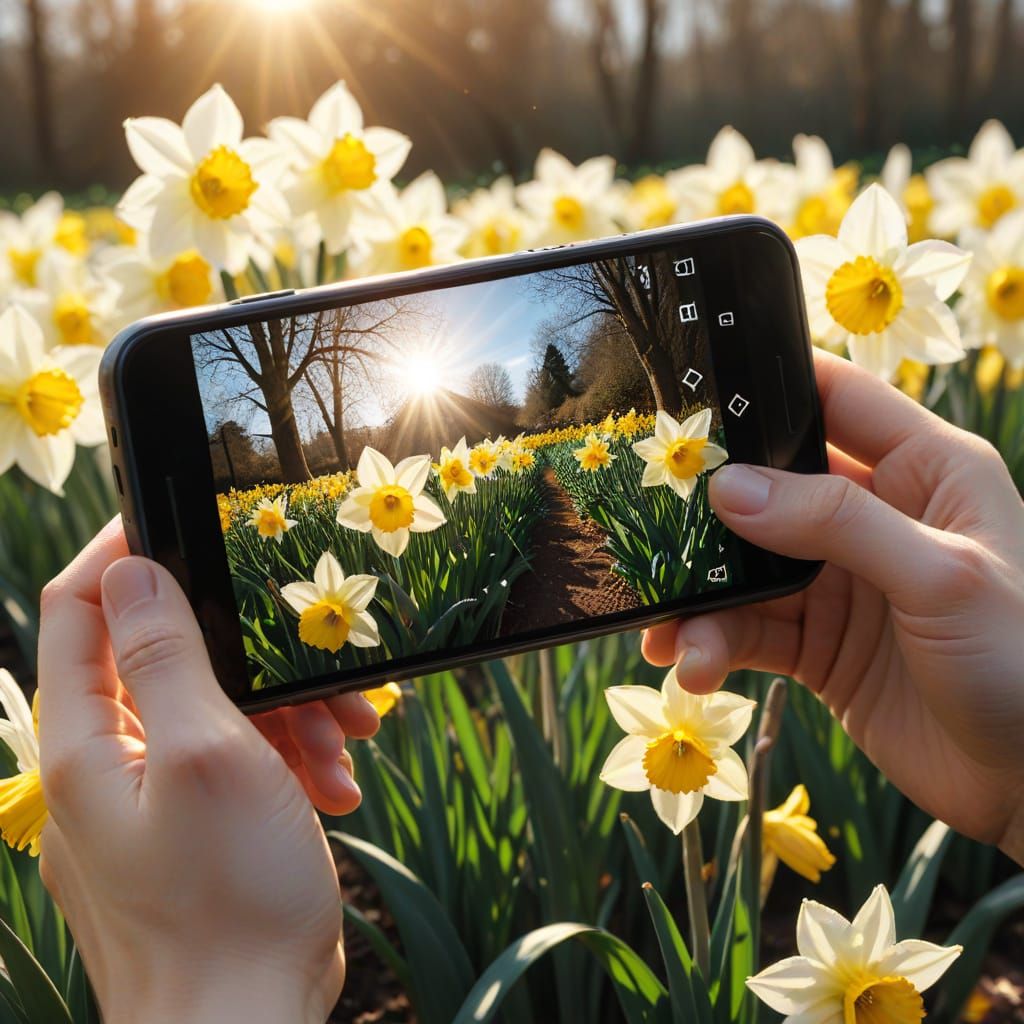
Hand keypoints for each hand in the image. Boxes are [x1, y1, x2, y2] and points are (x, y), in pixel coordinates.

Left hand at [37, 522, 375, 1022]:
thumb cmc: (225, 902)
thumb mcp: (208, 755)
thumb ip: (164, 657)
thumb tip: (129, 569)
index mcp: (85, 739)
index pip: (81, 607)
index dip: (127, 552)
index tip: (191, 522)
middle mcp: (108, 758)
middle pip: (173, 657)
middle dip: (254, 656)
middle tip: (321, 670)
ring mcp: (153, 792)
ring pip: (219, 707)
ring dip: (289, 715)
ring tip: (346, 744)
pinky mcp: (195, 820)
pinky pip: (239, 757)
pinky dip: (288, 759)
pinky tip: (334, 786)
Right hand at [643, 348, 1023, 862]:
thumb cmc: (1021, 664)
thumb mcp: (940, 578)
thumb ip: (837, 523)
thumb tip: (729, 489)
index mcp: (924, 470)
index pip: (835, 397)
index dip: (767, 388)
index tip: (691, 399)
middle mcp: (875, 515)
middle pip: (770, 486)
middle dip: (707, 511)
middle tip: (651, 527)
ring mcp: (841, 581)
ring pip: (747, 568)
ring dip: (702, 598)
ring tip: (668, 637)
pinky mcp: (818, 642)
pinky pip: (749, 628)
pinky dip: (714, 644)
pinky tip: (694, 667)